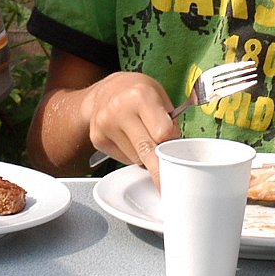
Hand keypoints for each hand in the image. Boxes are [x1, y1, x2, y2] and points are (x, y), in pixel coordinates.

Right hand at [84, 71, 180, 185]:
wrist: (105, 91)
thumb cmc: (137, 93)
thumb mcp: (159, 94)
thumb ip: (170, 120)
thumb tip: (176, 148)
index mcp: (140, 96)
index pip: (163, 133)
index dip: (172, 142)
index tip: (177, 148)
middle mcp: (119, 110)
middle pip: (147, 150)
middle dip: (160, 169)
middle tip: (168, 184)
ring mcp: (105, 126)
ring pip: (136, 158)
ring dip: (146, 156)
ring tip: (144, 137)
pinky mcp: (97, 140)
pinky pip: (124, 159)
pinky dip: (132, 155)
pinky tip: (130, 139)